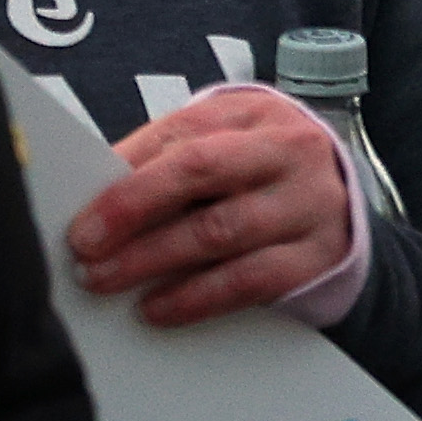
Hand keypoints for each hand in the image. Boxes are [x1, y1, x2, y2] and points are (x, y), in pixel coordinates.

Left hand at [71, 86, 356, 326]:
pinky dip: (196, 297)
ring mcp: (308, 203)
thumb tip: (93, 195)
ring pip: (220, 230)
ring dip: (153, 258)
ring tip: (106, 280)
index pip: (180, 133)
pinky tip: (157, 308)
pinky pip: (250, 280)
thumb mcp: (223, 148)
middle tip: (85, 247)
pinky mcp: (317, 255)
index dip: (125, 173)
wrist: (341, 206)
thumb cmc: (258, 176)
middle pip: (201, 170)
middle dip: (133, 208)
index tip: (80, 213)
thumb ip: (166, 161)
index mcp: (252, 112)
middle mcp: (287, 149)